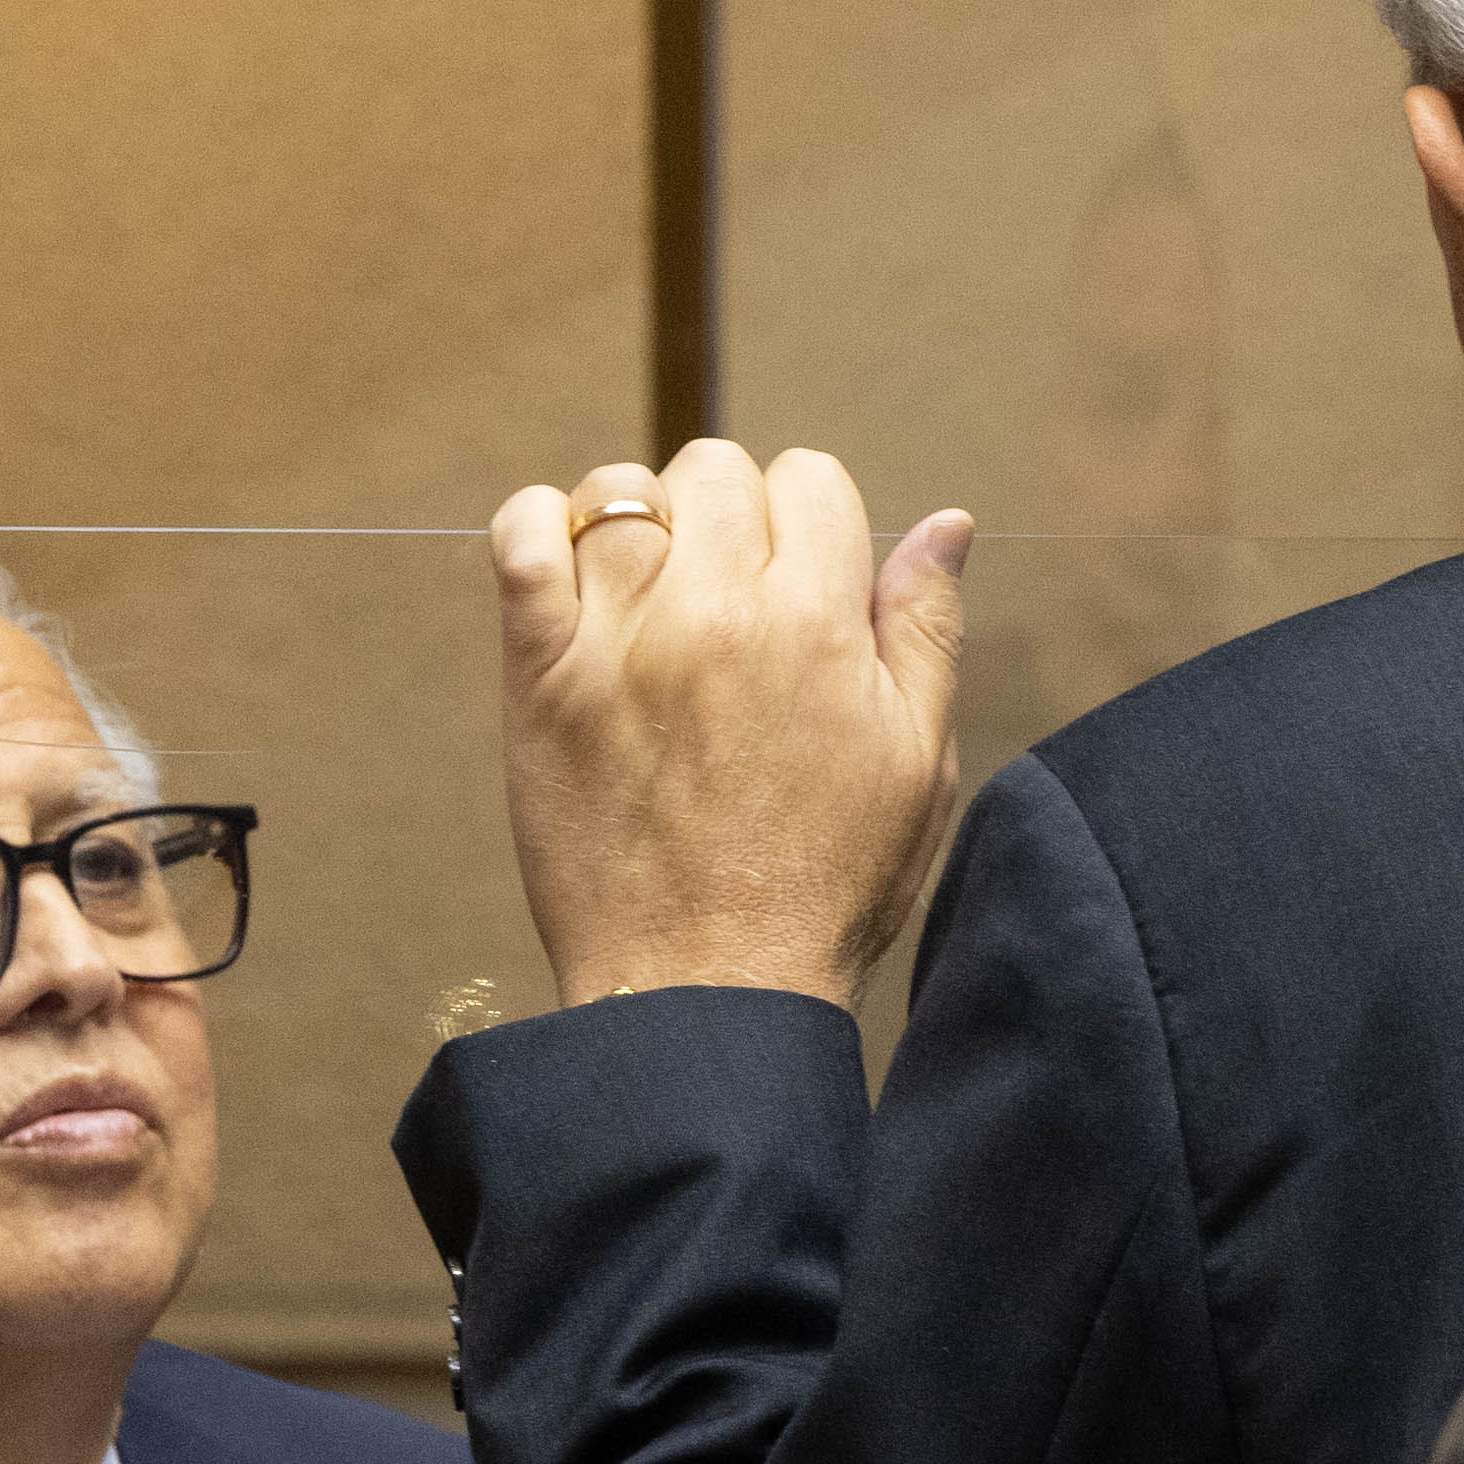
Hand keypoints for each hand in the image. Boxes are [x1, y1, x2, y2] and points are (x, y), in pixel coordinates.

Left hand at [482, 442, 971, 1009]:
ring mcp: (618, 637)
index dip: (811, 523)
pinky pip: (517, 539)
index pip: (811, 478)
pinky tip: (563, 570)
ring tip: (649, 597)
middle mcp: (715, 611)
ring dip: (638, 525)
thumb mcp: (918, 761)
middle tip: (728, 602)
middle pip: (714, 470)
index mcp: (817, 623)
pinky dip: (534, 528)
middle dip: (729, 518)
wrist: (705, 993)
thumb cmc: (823, 889)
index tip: (799, 585)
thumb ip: (925, 630)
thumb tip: (946, 524)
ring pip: (616, 491)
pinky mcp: (540, 677)